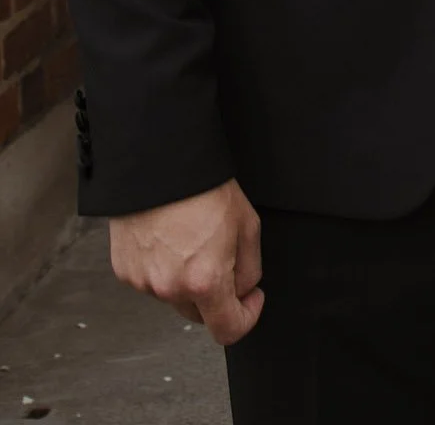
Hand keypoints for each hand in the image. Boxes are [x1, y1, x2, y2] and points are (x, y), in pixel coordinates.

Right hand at [109, 178, 262, 345]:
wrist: (158, 163)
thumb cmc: (203, 187)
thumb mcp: (246, 224)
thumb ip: (249, 268)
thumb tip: (243, 288)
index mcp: (205, 280)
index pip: (227, 330)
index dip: (246, 317)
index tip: (251, 300)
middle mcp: (171, 288)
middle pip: (200, 313)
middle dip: (216, 294)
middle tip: (222, 256)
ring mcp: (144, 282)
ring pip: (174, 295)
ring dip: (187, 280)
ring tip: (190, 238)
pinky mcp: (125, 271)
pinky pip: (152, 280)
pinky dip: (163, 268)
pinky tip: (168, 238)